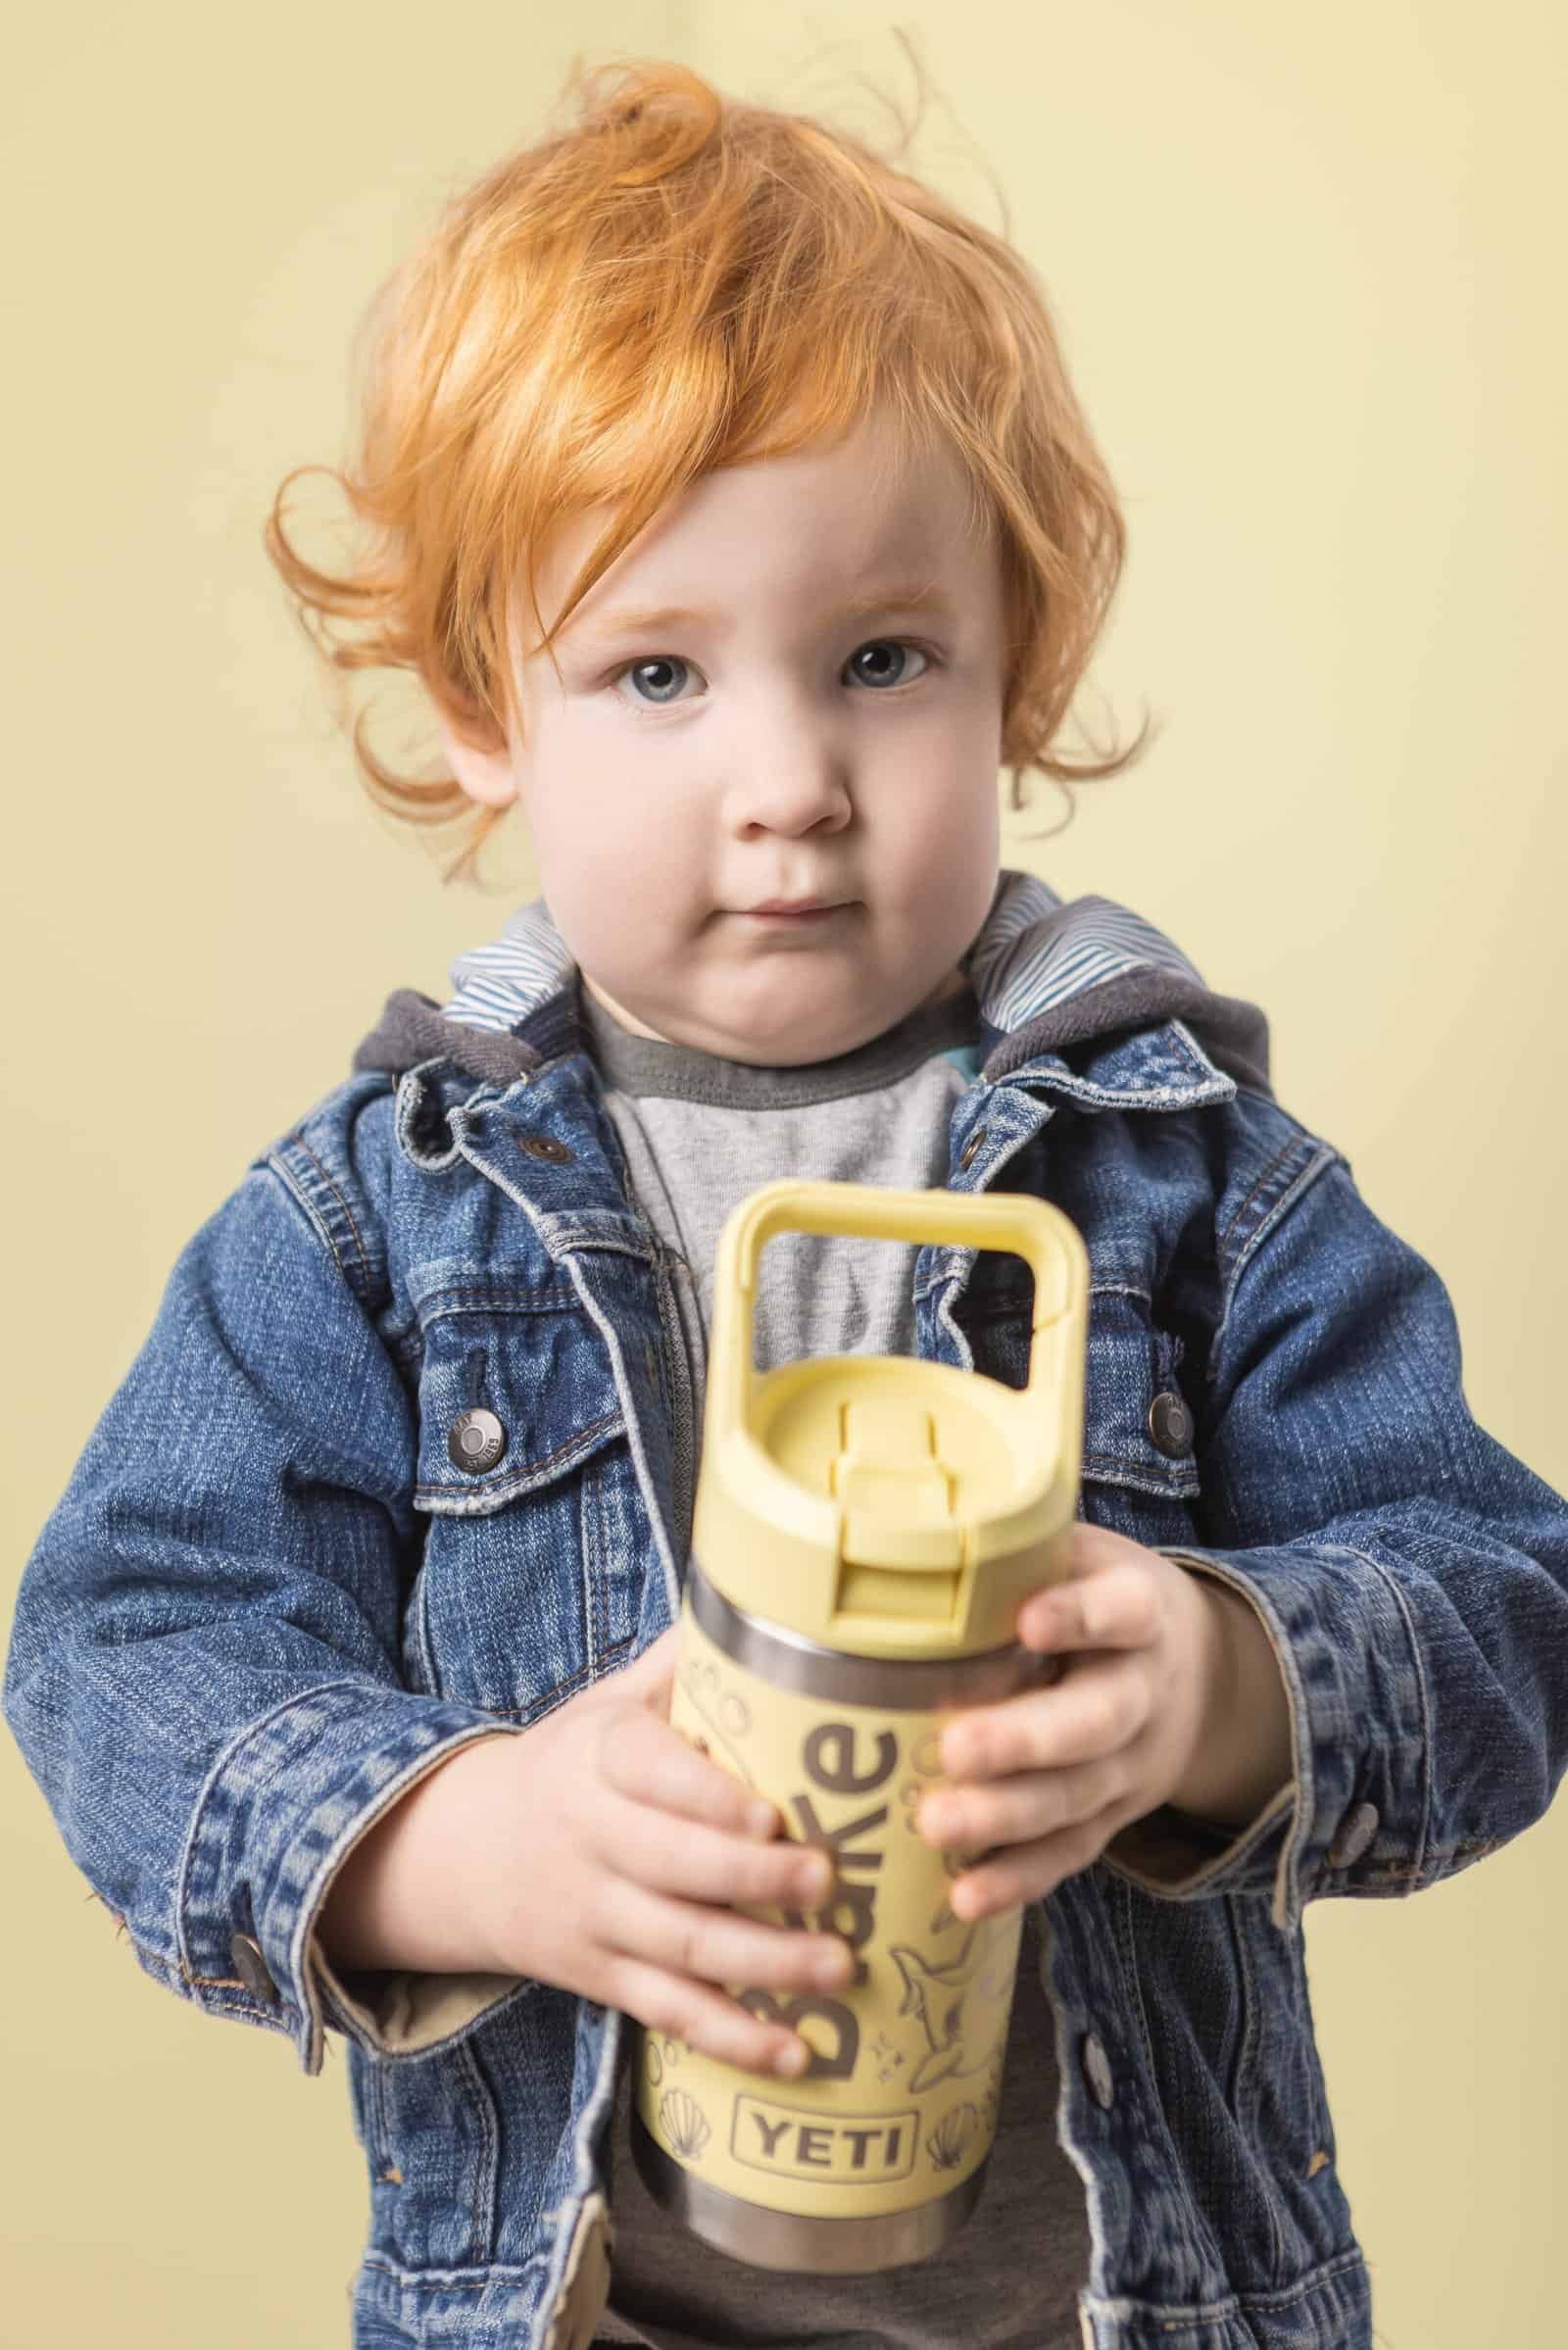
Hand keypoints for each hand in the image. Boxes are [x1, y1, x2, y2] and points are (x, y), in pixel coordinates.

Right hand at [327, 1625, 856, 2078]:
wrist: (463, 1852)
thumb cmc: (574, 1763)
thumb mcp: (610, 1702)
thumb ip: (684, 1663)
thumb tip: (777, 1601)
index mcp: (600, 1758)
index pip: (649, 1774)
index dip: (706, 1798)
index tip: (769, 1813)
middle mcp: (592, 1838)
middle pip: (672, 1866)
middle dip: (753, 1882)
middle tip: (829, 1884)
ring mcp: (594, 1915)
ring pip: (679, 1946)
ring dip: (763, 1964)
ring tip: (839, 1967)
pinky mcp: (601, 1977)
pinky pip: (668, 2011)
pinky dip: (731, 2038)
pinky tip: (796, 2053)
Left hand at [915, 1525, 1223, 1918]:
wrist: (1195, 1673)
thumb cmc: (1098, 1597)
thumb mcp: (1082, 1554)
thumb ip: (1018, 1549)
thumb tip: (903, 1527)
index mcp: (1140, 1612)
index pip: (1121, 1612)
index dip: (1081, 1616)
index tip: (1029, 1619)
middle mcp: (1144, 1690)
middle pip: (1097, 1721)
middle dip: (1027, 1741)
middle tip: (956, 1748)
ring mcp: (1132, 1764)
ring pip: (1078, 1796)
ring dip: (1007, 1818)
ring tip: (936, 1825)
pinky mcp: (1112, 1816)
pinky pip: (1070, 1852)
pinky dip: (1020, 1879)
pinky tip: (965, 1896)